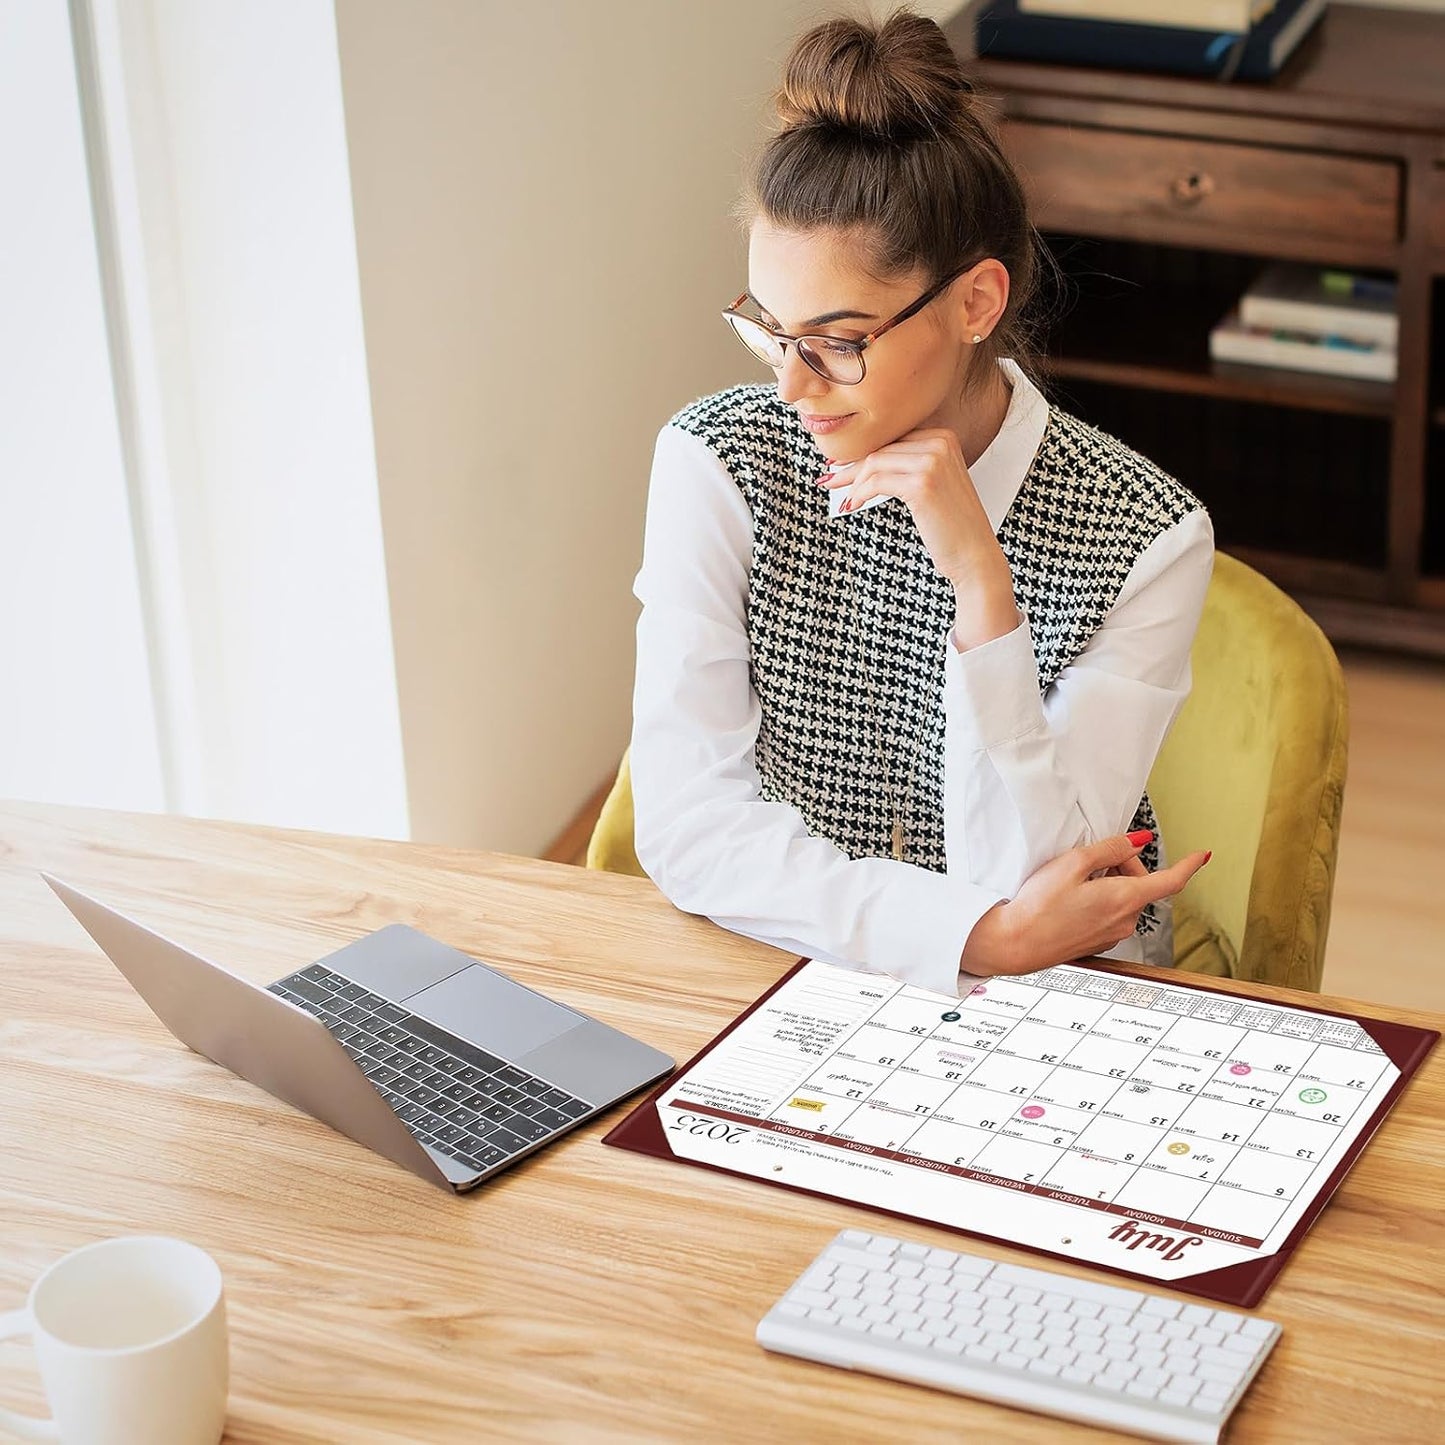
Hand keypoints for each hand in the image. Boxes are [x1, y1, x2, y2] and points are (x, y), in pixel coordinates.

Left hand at [826, 429, 995, 580]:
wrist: (974, 554)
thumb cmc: (950, 525)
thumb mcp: (933, 484)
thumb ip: (907, 465)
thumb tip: (863, 461)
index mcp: (943, 437)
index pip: (891, 438)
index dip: (862, 452)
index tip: (841, 466)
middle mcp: (940, 442)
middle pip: (880, 448)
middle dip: (851, 467)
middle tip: (830, 480)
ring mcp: (933, 461)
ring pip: (874, 463)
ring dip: (853, 483)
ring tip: (844, 498)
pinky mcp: (922, 484)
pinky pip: (876, 481)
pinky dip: (859, 494)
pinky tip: (852, 505)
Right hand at [960, 832, 1210, 976]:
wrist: (1015, 943)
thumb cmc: (1039, 906)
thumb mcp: (1073, 864)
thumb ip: (1110, 849)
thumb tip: (1138, 841)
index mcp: (1124, 899)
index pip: (1171, 881)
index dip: (1189, 866)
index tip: (1202, 856)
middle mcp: (1125, 920)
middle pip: (1141, 884)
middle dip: (1123, 865)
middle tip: (1091, 859)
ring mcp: (1112, 934)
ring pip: (1124, 898)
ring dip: (1108, 883)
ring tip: (1073, 881)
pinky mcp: (1098, 941)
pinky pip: (1110, 912)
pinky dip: (1099, 899)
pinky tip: (1070, 898)